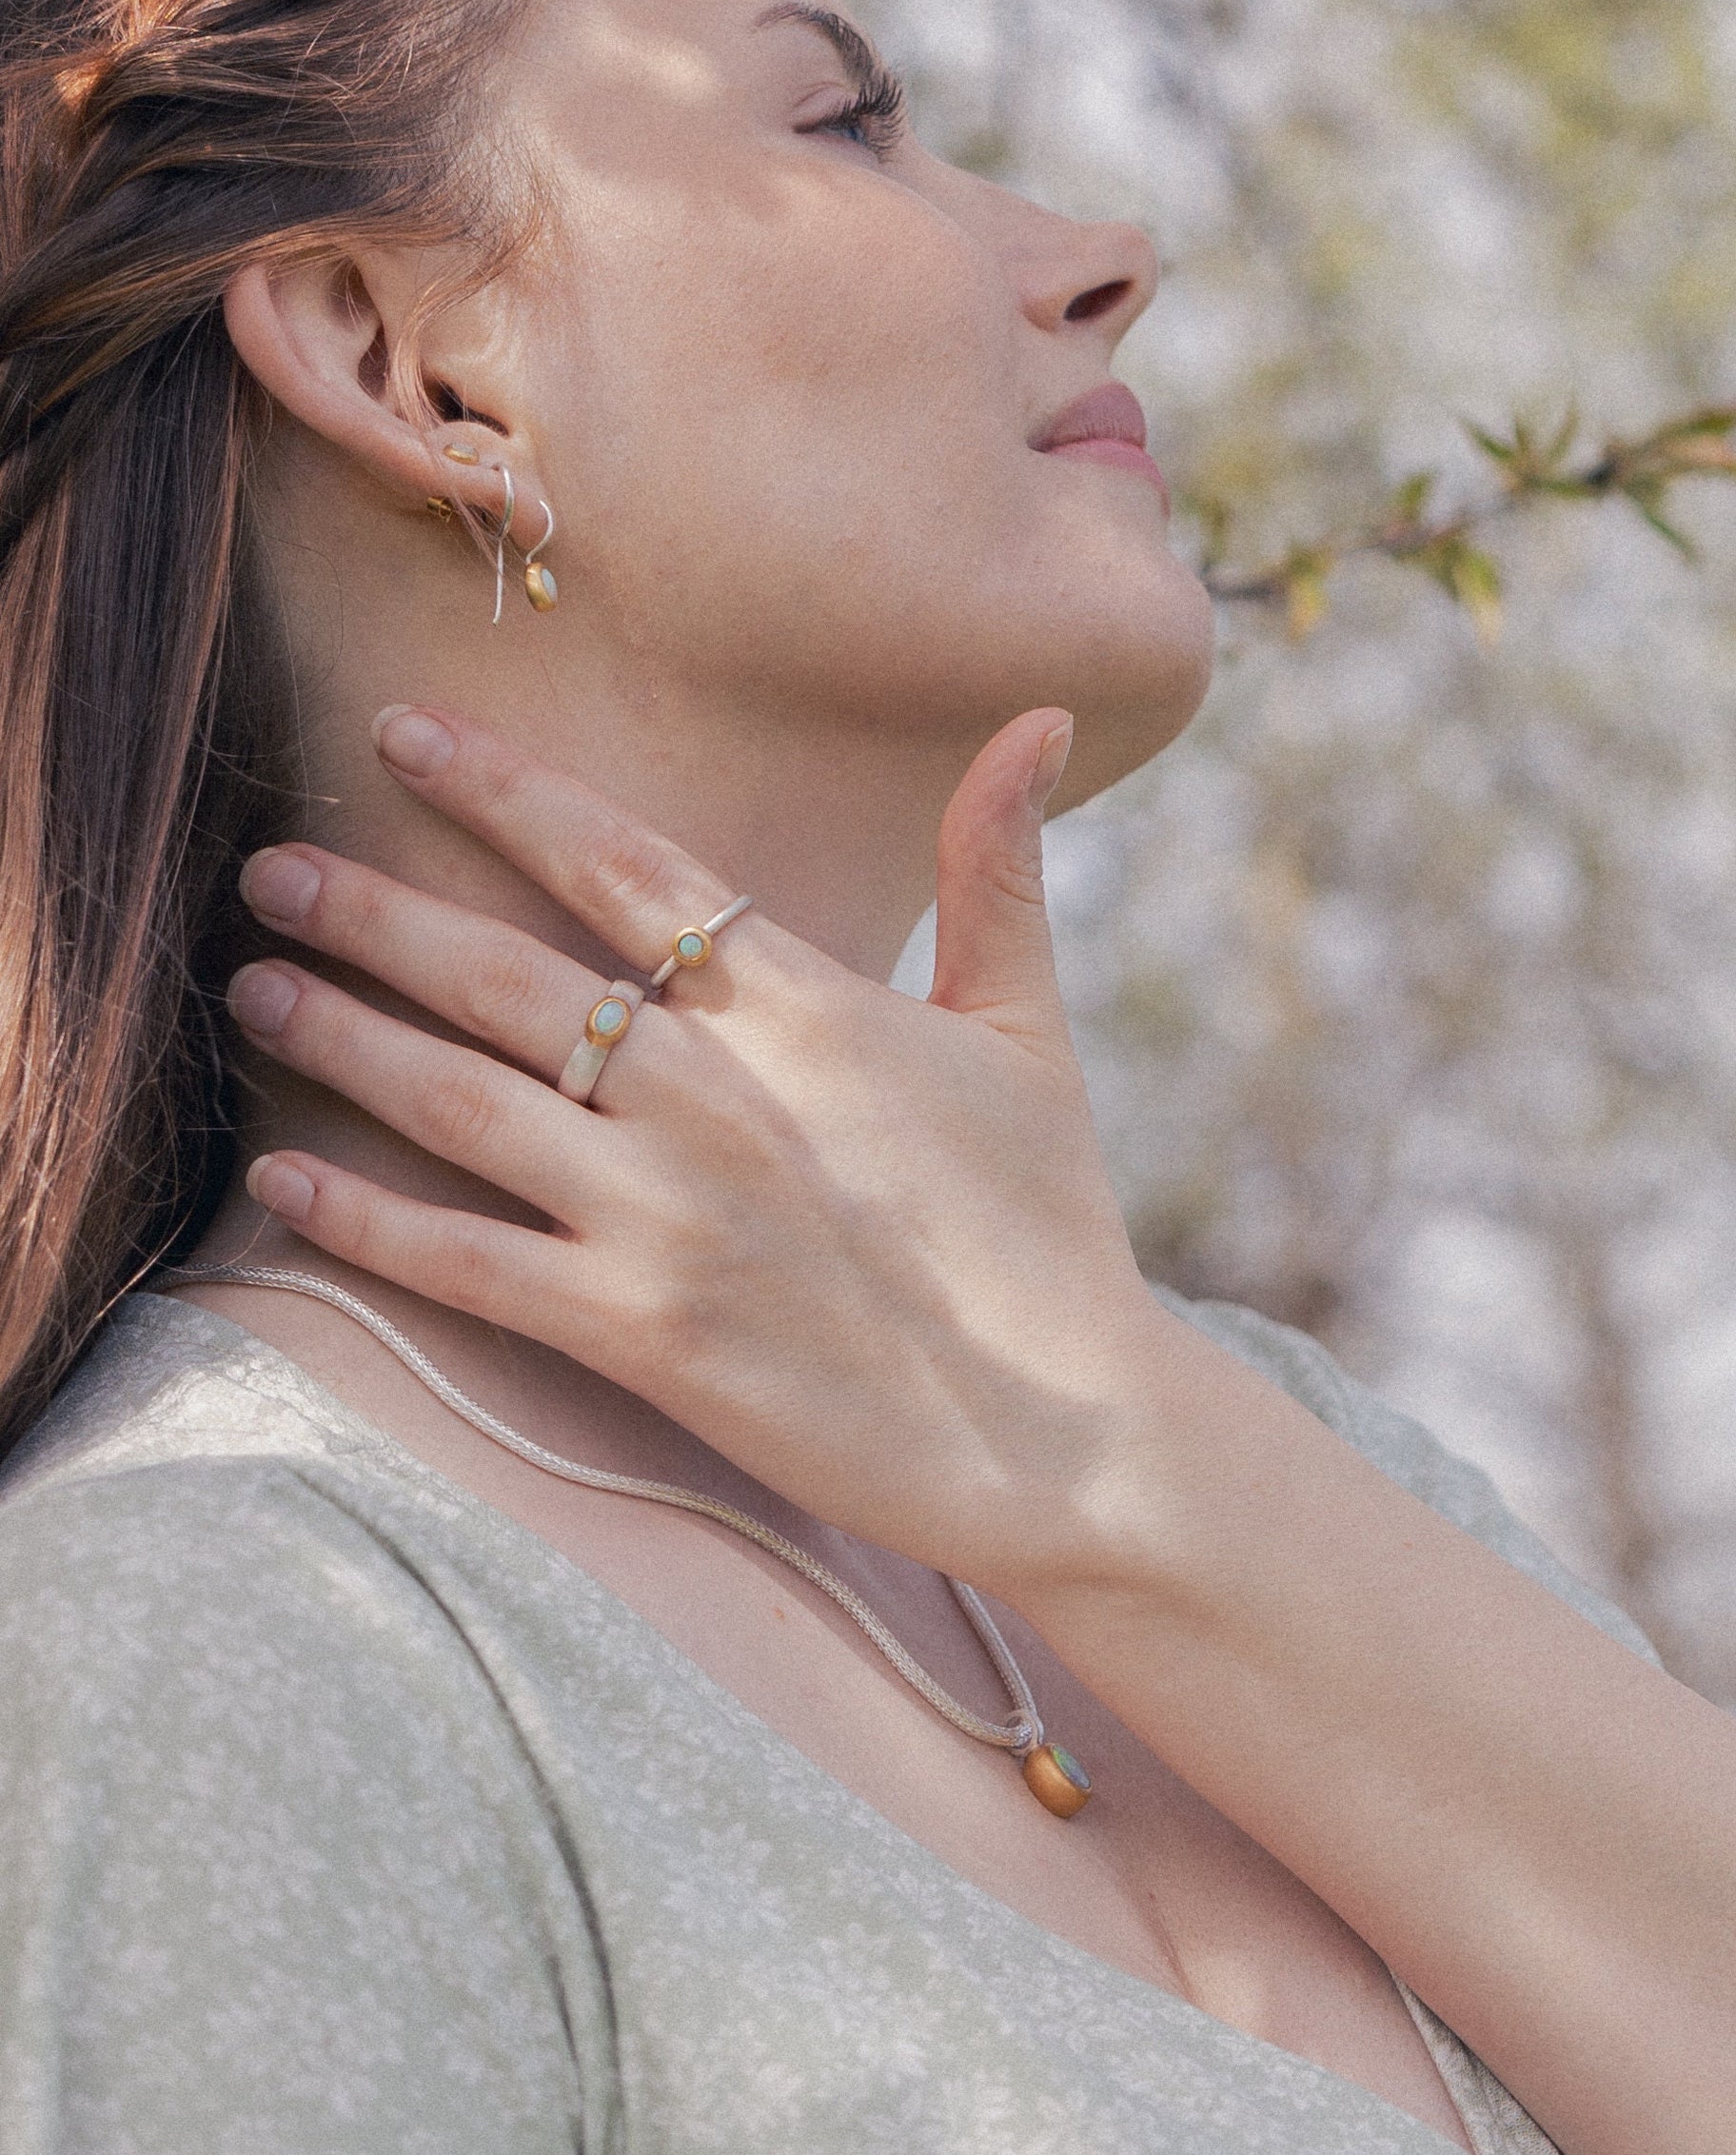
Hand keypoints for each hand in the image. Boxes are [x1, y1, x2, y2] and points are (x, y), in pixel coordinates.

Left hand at [225, 704, 1175, 1584]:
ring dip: (343, 1038)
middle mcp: (721, 1094)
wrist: (1068, 1435)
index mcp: (809, 1008)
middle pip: (506, 972)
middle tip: (265, 868)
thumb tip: (1036, 719)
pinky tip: (277, 1176)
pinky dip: (364, 1217)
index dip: (501, 791)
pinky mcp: (643, 1333)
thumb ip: (999, 872)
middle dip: (373, 911)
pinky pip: (467, 1263)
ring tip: (247, 989)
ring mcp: (673, 1215)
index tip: (403, 735)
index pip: (625, 865)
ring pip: (464, 1101)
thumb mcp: (1031, 1034)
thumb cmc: (1050, 1232)